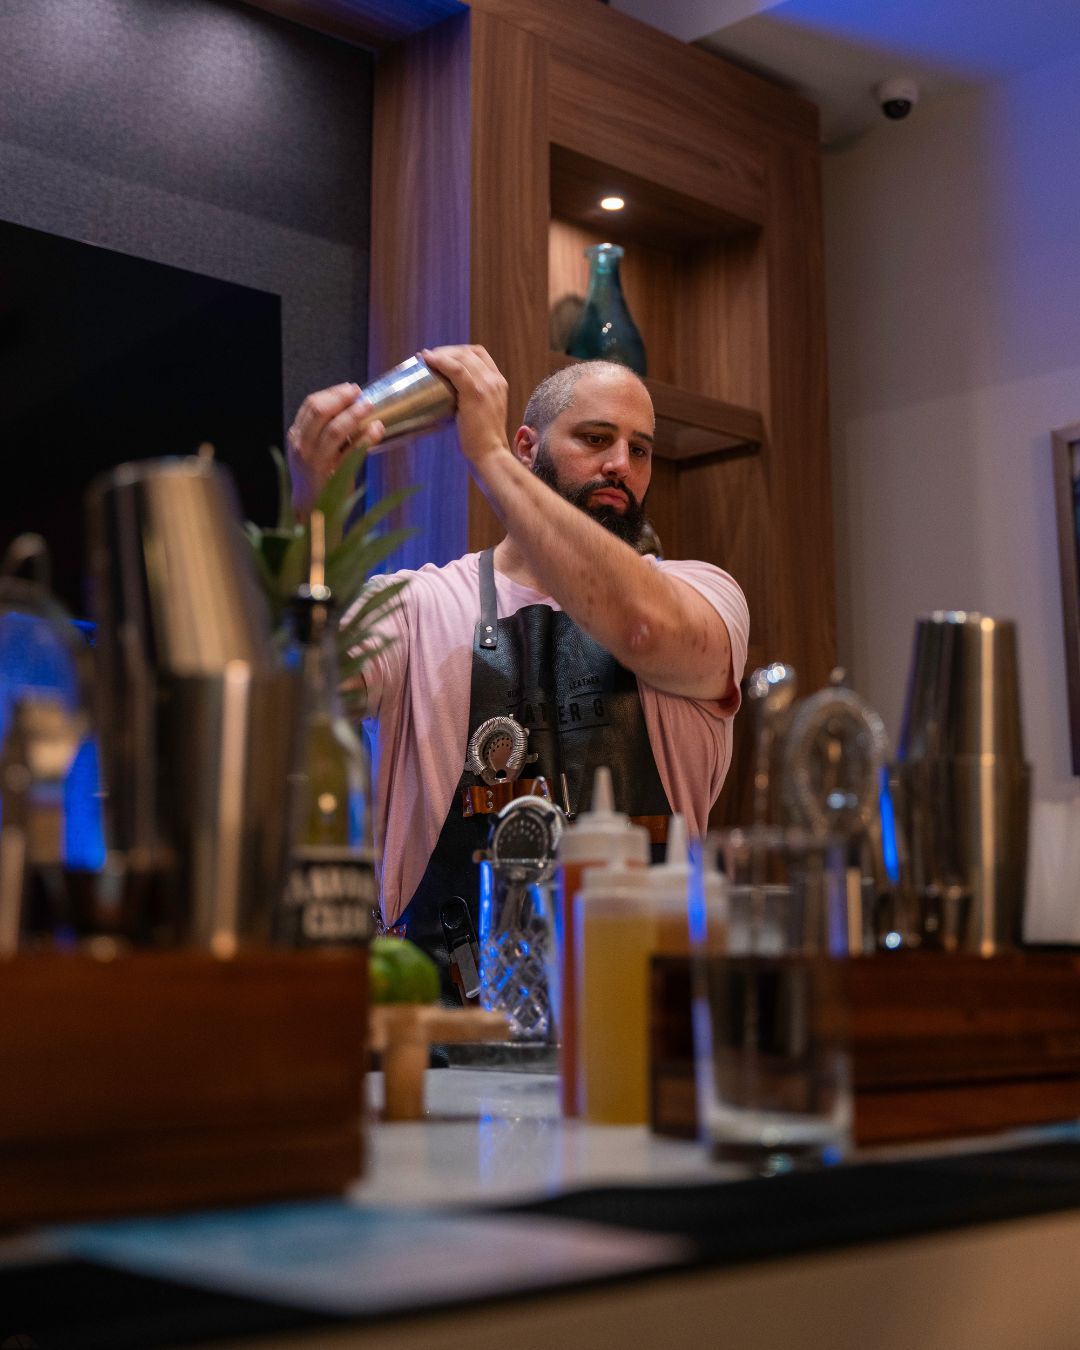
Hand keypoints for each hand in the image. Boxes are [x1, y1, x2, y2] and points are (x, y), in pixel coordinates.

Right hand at [286, 383, 384, 520]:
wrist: (312, 510)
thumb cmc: (318, 476)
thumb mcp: (314, 449)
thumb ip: (326, 430)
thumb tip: (353, 406)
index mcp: (297, 435)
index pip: (311, 405)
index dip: (332, 393)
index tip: (349, 389)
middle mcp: (302, 446)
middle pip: (320, 411)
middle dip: (342, 399)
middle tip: (360, 394)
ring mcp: (315, 461)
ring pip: (334, 430)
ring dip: (354, 415)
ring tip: (369, 406)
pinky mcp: (331, 474)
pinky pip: (350, 451)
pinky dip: (366, 437)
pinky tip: (377, 429)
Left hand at [420, 346, 508, 467]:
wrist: (490, 454)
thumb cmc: (482, 440)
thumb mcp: (483, 413)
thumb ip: (473, 401)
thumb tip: (449, 397)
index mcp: (499, 383)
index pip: (479, 355)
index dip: (459, 351)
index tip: (444, 357)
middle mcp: (495, 380)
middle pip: (469, 352)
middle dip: (447, 350)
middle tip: (430, 357)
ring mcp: (486, 385)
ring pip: (461, 357)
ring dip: (441, 353)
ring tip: (425, 358)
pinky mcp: (474, 393)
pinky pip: (455, 369)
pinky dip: (440, 361)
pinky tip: (428, 359)